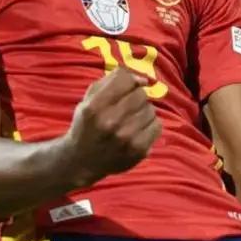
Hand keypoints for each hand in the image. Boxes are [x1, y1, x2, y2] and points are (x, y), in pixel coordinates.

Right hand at [63, 68, 161, 186]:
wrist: (83, 161)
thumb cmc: (87, 124)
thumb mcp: (88, 99)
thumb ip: (112, 81)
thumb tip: (141, 79)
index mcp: (94, 107)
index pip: (125, 80)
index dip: (129, 80)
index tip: (127, 86)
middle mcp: (109, 123)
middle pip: (140, 94)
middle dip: (136, 96)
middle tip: (128, 105)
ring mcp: (125, 138)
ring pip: (150, 109)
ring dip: (143, 111)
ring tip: (131, 119)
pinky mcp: (138, 150)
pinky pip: (157, 125)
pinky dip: (150, 124)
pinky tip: (138, 129)